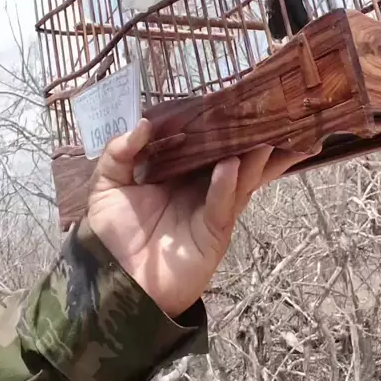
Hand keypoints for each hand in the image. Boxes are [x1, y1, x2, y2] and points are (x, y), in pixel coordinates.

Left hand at [84, 119, 312, 317]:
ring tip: (269, 134)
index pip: (204, 142)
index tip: (232, 98)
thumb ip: (119, 152)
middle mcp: (200, 187)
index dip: (218, 123)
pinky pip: (222, 205)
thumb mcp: (107, 185)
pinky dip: (227, 185)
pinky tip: (232, 166)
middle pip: (233, 157)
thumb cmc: (112, 234)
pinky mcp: (213, 232)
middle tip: (274, 113)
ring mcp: (211, 209)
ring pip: (240, 179)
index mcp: (178, 173)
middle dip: (253, 138)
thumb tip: (144, 123)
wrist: (115, 283)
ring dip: (254, 158)